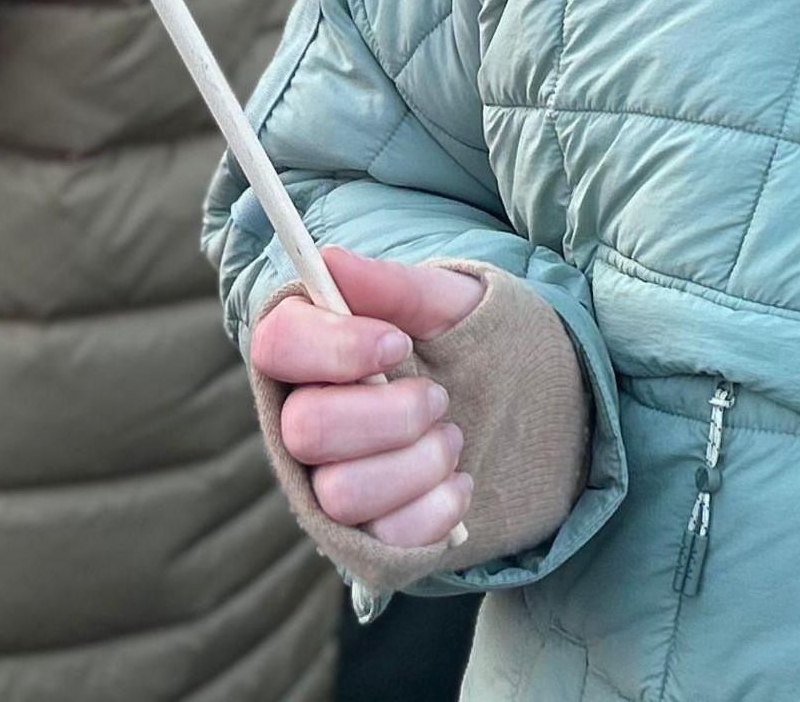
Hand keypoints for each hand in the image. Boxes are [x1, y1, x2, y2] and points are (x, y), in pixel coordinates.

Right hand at [248, 248, 489, 550]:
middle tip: (438, 397)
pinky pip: (385, 540)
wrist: (522, 411)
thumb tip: (330, 259)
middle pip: (306, 430)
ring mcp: (331, 487)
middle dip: (390, 415)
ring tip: (451, 437)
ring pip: (342, 493)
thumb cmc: (467, 345)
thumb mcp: (444, 305)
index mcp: (312, 354)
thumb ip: (392, 286)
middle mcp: (304, 423)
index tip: (397, 343)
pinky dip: (436, 510)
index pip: (276, 345)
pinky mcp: (369, 538)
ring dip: (417, 463)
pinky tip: (458, 482)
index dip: (332, 347)